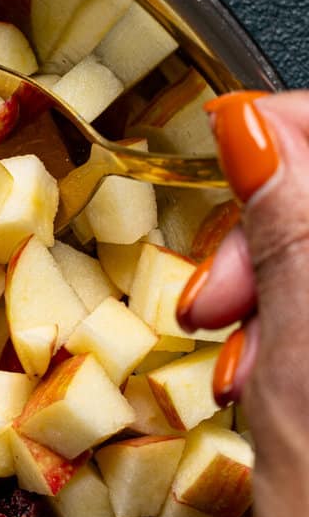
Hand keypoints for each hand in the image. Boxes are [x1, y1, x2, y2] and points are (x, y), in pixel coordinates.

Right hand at [176, 90, 308, 516]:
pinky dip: (295, 344)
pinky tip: (275, 395)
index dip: (279, 141)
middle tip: (216, 309)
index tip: (224, 186)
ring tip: (242, 374)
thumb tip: (254, 122)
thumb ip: (290, 220)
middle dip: (265, 239)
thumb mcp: (306, 354)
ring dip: (274, 302)